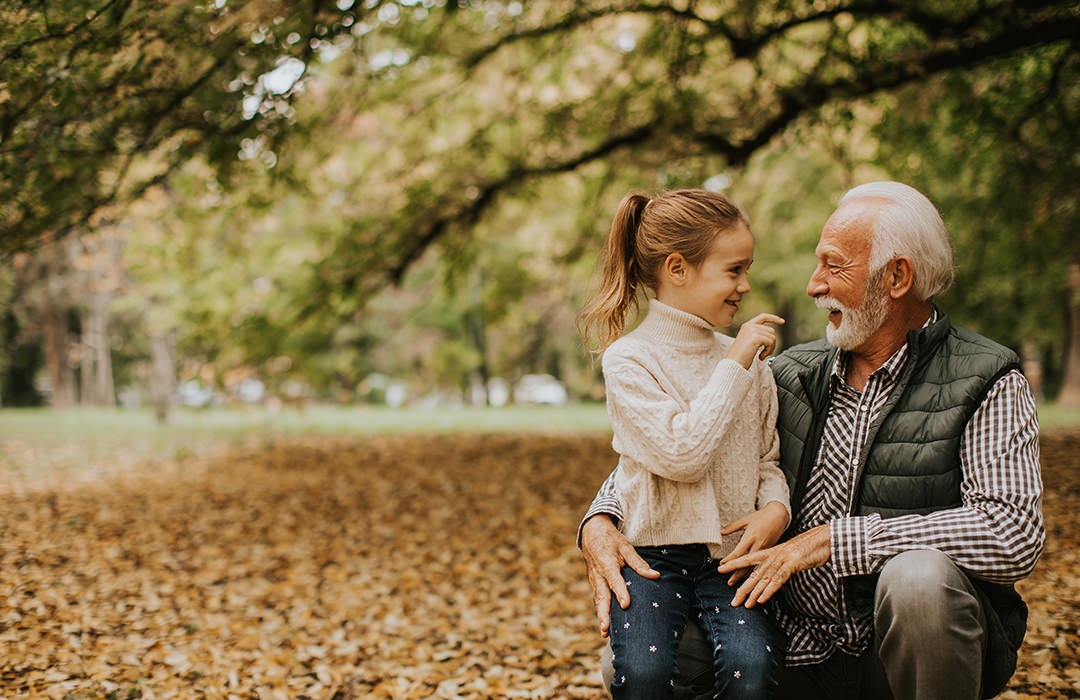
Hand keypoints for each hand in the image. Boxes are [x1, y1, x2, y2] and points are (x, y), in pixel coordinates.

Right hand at [580, 515, 659, 636]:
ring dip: (601, 617)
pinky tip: (605, 626)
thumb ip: (639, 563)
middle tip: (606, 628)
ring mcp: (594, 580)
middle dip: (604, 614)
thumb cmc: (611, 540)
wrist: (591, 533)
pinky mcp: (594, 584)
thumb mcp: (626, 547)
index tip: (625, 605)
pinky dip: (600, 613)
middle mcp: (599, 575)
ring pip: (598, 601)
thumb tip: (656, 576)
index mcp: (607, 563)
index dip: (620, 593)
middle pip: (601, 597)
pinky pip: (597, 600)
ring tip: (605, 633)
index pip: (614, 580)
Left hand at [715, 524, 830, 607]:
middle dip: (742, 588)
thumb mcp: (789, 552)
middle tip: (733, 601)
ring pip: (763, 578)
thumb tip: (771, 570)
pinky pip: (778, 580)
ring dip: (754, 593)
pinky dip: (769, 590)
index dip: (734, 564)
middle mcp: (773, 555)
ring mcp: (782, 559)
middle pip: (753, 573)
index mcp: (770, 551)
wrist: (823, 539)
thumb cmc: (807, 547)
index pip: (747, 558)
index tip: (720, 570)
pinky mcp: (792, 564)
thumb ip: (778, 560)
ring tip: (744, 604)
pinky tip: (762, 599)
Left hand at [718, 501, 789, 582]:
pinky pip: (761, 564)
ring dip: (746, 576)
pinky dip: (755, 572)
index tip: (722, 566)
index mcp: (750, 536)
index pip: (738, 552)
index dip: (730, 560)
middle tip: (729, 582)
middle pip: (746, 563)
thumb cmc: (762, 516)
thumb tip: (722, 531)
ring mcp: (765, 549)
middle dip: (737, 574)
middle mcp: (758, 544)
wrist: (779, 515)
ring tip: (739, 583)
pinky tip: (751, 578)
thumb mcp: (746, 520)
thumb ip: (733, 526)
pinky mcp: (770, 551)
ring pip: (755, 566)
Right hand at [726, 313, 785, 367]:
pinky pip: (770, 342)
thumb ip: (758, 335)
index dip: (774, 318)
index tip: (782, 321)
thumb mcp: (749, 342)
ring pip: (772, 337)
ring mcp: (752, 331)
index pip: (763, 317)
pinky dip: (768, 351)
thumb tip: (772, 335)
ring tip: (762, 355)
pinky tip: (761, 356)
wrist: (733, 364)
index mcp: (747, 326)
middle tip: (765, 353)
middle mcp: (749, 326)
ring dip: (770, 348)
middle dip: (772, 343)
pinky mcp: (756, 337)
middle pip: (771, 330)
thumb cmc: (740, 357)